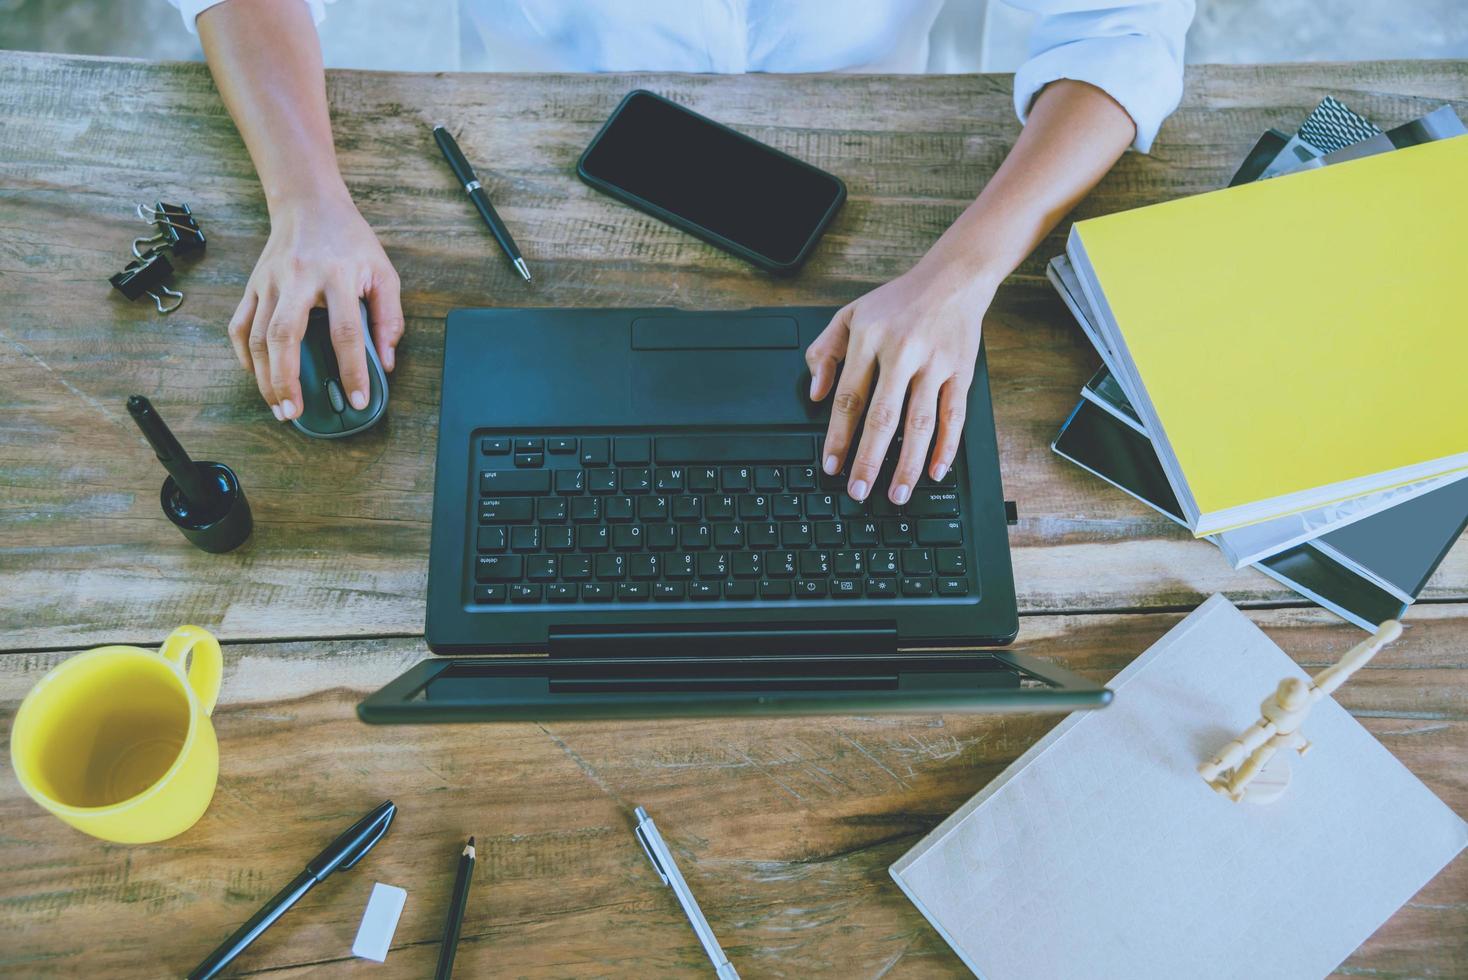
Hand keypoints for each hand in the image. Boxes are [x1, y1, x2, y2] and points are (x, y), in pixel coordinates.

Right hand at [227, 190, 403, 419]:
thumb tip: (385, 361)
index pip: (345, 332)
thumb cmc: (350, 240)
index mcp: (338, 276)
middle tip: (295, 412)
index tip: (358, 399)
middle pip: (285, 336)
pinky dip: (243, 354)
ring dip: (264, 376)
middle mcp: (299, 279)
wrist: (309, 203)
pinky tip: (255, 374)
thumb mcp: (383, 272)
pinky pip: (239, 324)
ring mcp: (270, 282)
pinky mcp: (253, 284)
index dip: (352, 370)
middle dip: (287, 380)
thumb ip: (389, 318)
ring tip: (278, 405)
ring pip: (258, 336)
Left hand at [806, 255, 995, 503]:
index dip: (838, 436)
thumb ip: (825, 352)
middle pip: (882, 417)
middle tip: (859, 491)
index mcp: (869, 338)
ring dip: (908, 464)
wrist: (953, 277)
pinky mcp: (961, 371)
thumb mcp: (850, 314)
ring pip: (920, 422)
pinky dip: (946, 446)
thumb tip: (816, 393)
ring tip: (897, 494)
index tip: (830, 466)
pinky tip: (935, 471)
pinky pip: (954, 415)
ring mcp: (935, 363)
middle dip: (869, 460)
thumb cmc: (898, 301)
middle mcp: (902, 352)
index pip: (848, 397)